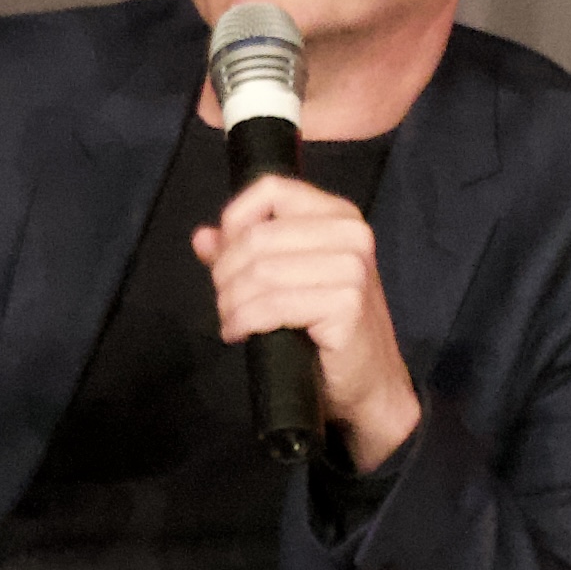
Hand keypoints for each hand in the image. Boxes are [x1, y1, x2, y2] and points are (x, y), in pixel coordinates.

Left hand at [196, 175, 417, 468]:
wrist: (367, 380)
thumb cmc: (326, 327)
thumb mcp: (285, 279)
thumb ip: (244, 252)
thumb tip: (203, 237)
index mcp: (337, 214)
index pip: (271, 189)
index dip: (234, 219)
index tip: (221, 255)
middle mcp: (351, 233)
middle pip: (258, 236)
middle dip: (225, 273)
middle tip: (223, 301)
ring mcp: (352, 268)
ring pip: (260, 272)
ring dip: (231, 302)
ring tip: (230, 320)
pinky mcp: (347, 304)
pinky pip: (272, 305)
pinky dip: (244, 321)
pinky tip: (240, 333)